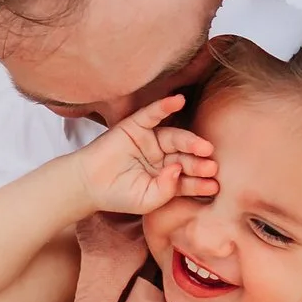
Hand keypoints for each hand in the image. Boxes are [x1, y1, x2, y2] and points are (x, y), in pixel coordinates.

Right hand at [74, 95, 216, 215]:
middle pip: (185, 157)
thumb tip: (177, 169)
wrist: (88, 185)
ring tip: (203, 147)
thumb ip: (166, 189)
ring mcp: (150, 141)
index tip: (214, 186)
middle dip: (198, 162)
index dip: (200, 182)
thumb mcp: (147, 200)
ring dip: (190, 140)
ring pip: (174, 138)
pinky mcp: (136, 126)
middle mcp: (163, 157)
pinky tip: (178, 101)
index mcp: (168, 176)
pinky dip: (165, 106)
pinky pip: (153, 114)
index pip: (188, 178)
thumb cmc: (118, 196)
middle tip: (211, 166)